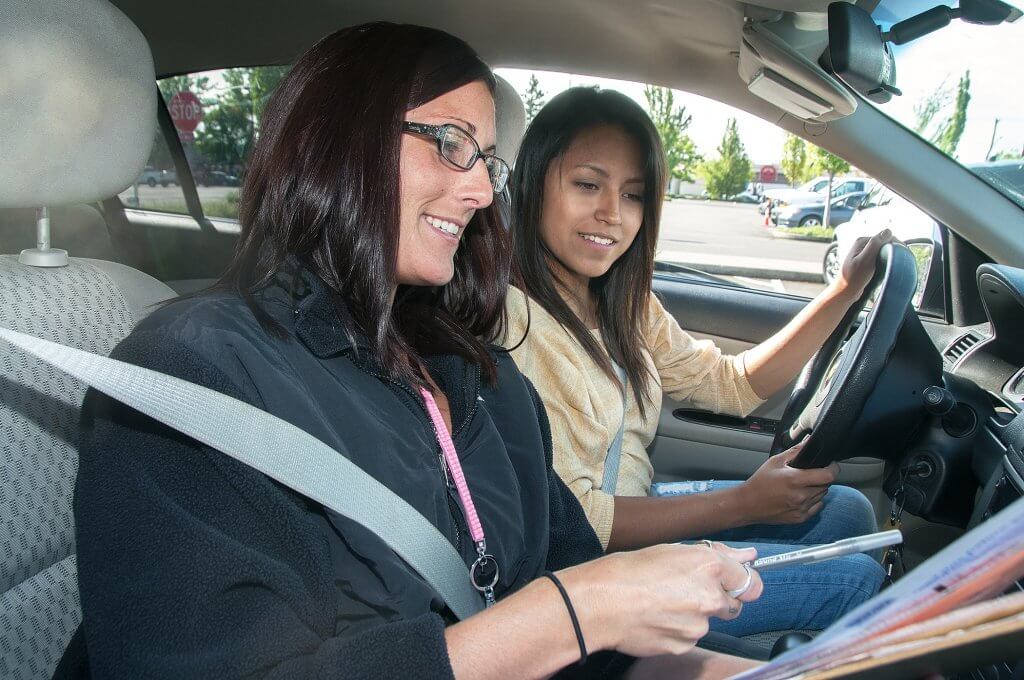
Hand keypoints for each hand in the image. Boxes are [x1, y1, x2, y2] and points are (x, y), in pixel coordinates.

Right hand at [561, 542, 762, 657]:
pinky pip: (689, 636)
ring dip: (692, 613)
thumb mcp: (670, 550)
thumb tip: (746, 555)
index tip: (735, 582)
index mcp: (708, 566)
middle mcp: (710, 597)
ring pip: (707, 621)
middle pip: (732, 604)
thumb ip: (715, 555)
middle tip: (683, 590)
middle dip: (715, 598)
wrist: (598, 604)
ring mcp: (698, 626)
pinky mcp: (685, 645)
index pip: (750, 580)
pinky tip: (655, 616)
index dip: (741, 581)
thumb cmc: (626, 572)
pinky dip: (677, 629)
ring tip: (660, 602)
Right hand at [737, 440, 838, 524]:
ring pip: (822, 496)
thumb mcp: (775, 462)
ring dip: (817, 489)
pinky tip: (800, 496)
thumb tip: (810, 441)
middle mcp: (801, 496)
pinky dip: (813, 500)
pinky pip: (817, 507)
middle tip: (810, 473)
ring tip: (803, 485)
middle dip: (822, 477)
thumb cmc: (760, 482)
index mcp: (795, 480)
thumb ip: (795, 451)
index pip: (828, 475)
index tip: (830, 464)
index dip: (833, 468)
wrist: (747, 504)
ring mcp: (802, 509)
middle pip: (826, 485)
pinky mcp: (801, 518)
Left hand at [833, 229, 896, 301]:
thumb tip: (888, 230)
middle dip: (894, 250)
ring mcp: (864, 253)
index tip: (904, 253)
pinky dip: (886, 261)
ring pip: (883, 251)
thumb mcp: (865, 259)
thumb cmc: (853, 277)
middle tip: (902, 260)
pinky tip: (888, 266)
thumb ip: (875, 244)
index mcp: (862, 241)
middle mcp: (862, 245)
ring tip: (896, 263)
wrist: (845, 291)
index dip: (896, 243)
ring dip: (890, 256)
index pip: (884, 237)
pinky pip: (880, 258)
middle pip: (884, 243)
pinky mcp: (866, 261)